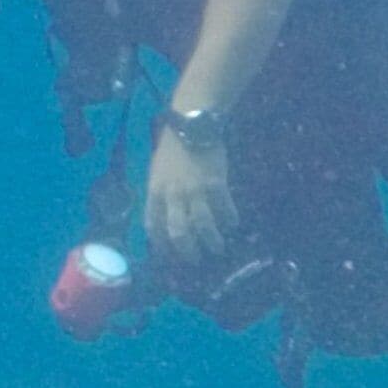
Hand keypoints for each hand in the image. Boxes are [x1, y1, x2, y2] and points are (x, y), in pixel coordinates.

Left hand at [145, 126, 238, 266]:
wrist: (192, 127)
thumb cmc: (172, 151)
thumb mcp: (156, 174)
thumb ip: (158, 197)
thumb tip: (162, 221)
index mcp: (155, 193)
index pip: (154, 227)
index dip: (161, 246)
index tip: (170, 256)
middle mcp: (173, 195)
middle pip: (179, 233)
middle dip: (188, 251)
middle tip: (196, 259)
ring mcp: (195, 191)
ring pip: (203, 226)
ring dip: (212, 241)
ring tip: (218, 248)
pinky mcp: (216, 184)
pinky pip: (224, 209)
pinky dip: (229, 220)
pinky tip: (233, 224)